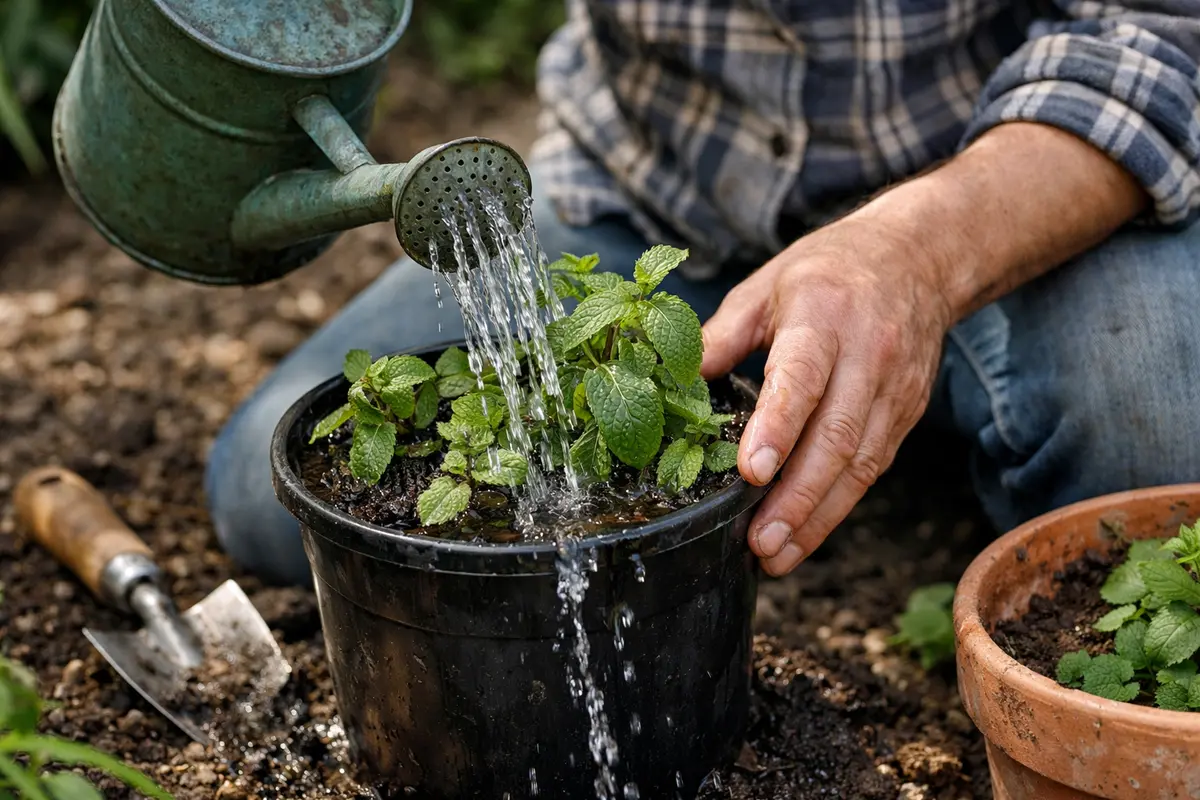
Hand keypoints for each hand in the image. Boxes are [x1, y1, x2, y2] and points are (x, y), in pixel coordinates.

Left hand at [700, 211, 952, 575]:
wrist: (918, 259)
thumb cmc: (828, 271)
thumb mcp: (766, 285)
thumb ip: (721, 335)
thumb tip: (674, 382)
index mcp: (823, 316)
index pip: (802, 377)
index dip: (779, 425)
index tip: (752, 471)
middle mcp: (868, 356)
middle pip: (836, 437)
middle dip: (796, 498)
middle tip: (758, 542)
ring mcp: (894, 390)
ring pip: (860, 465)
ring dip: (817, 518)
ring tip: (776, 556)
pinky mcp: (906, 414)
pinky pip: (873, 469)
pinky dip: (838, 508)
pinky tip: (804, 537)